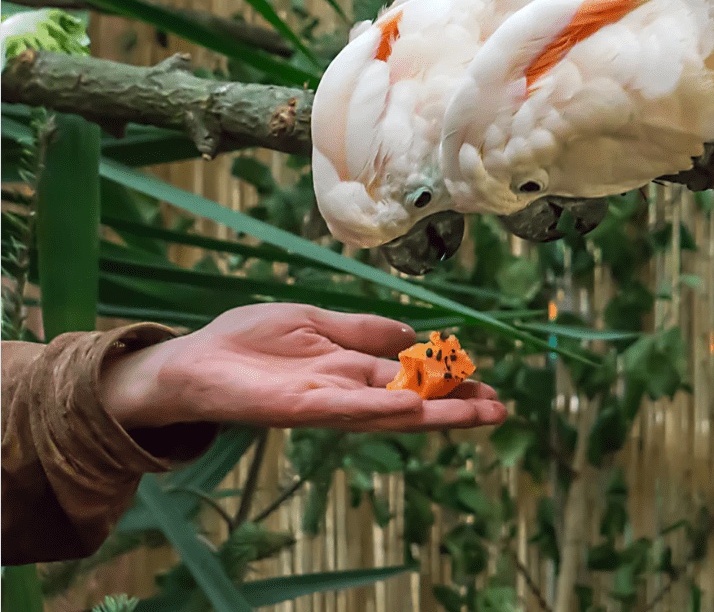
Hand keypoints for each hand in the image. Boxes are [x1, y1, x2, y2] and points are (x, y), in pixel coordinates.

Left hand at [100, 304, 506, 432]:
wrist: (190, 362)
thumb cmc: (247, 343)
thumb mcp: (315, 321)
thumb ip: (361, 330)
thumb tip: (411, 335)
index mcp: (352, 369)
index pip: (412, 378)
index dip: (449, 383)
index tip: (488, 387)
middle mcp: (346, 391)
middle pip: (412, 400)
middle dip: (456, 407)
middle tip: (501, 409)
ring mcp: (324, 401)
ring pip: (389, 411)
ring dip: (433, 414)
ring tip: (475, 413)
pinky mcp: (296, 407)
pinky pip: (343, 410)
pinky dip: (377, 409)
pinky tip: (410, 408)